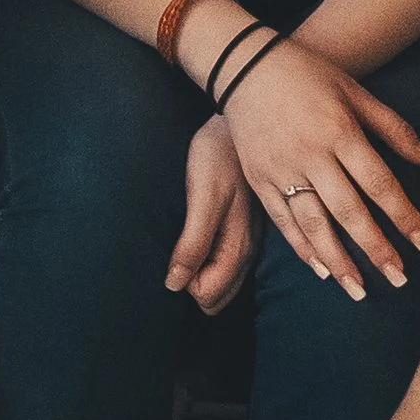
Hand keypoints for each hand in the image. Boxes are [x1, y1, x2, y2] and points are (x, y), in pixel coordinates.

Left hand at [168, 117, 257, 313]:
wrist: (237, 124)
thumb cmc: (217, 157)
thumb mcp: (203, 200)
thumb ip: (193, 244)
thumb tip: (175, 286)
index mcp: (238, 246)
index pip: (210, 294)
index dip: (185, 285)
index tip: (171, 260)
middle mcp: (247, 249)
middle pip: (219, 294)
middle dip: (194, 288)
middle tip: (173, 259)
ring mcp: (247, 239)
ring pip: (224, 281)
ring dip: (201, 279)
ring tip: (180, 255)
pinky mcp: (243, 227)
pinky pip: (226, 264)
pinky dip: (208, 267)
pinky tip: (194, 249)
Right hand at [214, 35, 419, 299]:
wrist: (244, 64)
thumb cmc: (309, 75)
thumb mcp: (357, 93)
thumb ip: (395, 130)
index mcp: (340, 131)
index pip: (379, 183)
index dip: (404, 216)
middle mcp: (310, 155)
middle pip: (349, 211)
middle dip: (376, 249)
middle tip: (399, 280)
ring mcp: (280, 169)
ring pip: (313, 223)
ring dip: (339, 260)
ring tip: (360, 290)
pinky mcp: (257, 178)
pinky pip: (282, 220)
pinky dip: (301, 247)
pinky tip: (322, 270)